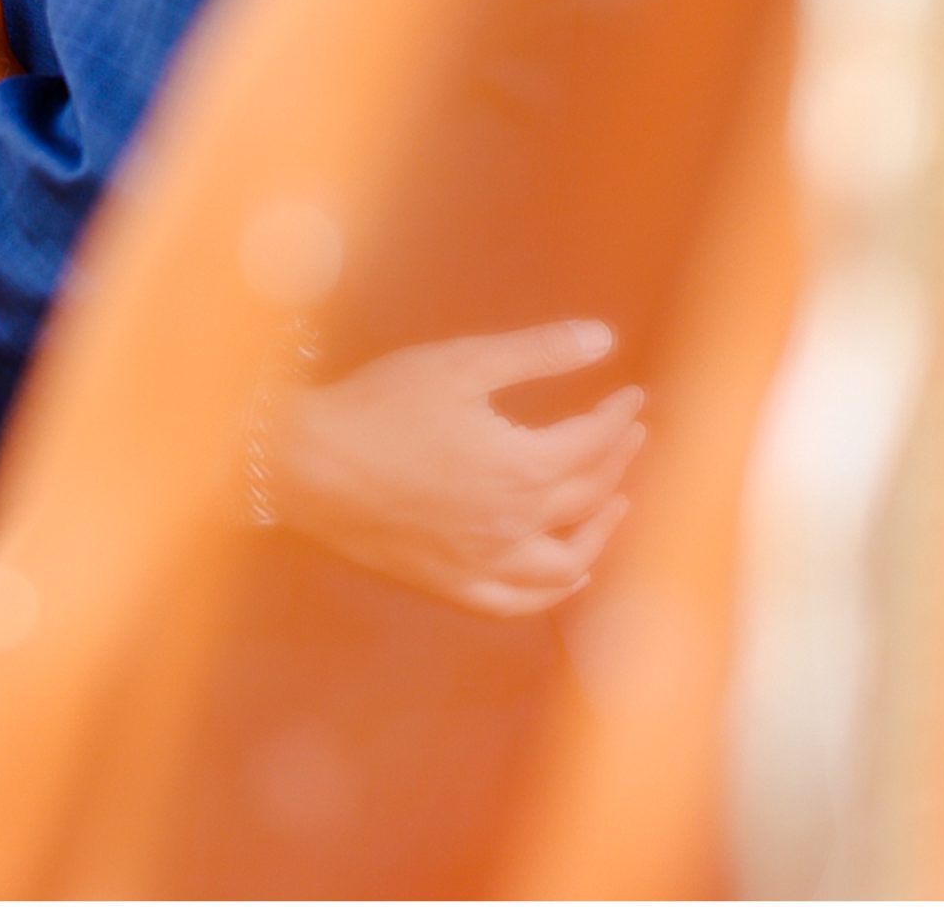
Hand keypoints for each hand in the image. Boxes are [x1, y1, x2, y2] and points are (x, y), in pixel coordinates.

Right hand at [267, 320, 644, 615]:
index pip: (592, 445)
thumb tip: (604, 338)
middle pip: (587, 499)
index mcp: (523, 469)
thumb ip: (538, 352)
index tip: (634, 396)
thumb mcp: (461, 362)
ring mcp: (484, 565)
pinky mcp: (452, 586)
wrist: (310, 465)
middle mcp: (514, 527)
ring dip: (600, 533)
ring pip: (566, 565)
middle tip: (631, 435)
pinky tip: (567, 574)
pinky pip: (519, 604)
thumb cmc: (383, 406)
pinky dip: (554, 591)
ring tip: (615, 503)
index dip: (618, 418)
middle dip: (617, 463)